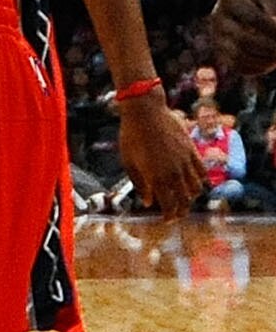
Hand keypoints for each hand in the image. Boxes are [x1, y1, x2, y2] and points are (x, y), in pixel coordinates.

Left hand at [118, 89, 205, 214]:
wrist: (145, 111)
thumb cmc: (131, 135)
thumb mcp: (128, 161)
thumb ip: (139, 183)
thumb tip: (148, 201)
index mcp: (157, 177)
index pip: (169, 205)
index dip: (170, 216)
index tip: (167, 220)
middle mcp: (174, 172)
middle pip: (185, 200)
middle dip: (182, 211)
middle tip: (177, 215)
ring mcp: (185, 161)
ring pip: (196, 188)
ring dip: (192, 197)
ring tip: (185, 199)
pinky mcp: (192, 150)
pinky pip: (202, 171)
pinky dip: (201, 181)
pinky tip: (196, 183)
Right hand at [211, 0, 275, 80]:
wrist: (242, 5)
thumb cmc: (262, 1)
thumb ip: (274, 12)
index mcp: (230, 0)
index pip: (254, 19)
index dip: (274, 30)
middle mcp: (218, 19)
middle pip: (243, 40)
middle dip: (270, 47)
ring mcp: (217, 37)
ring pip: (239, 57)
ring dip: (265, 60)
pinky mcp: (221, 54)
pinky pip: (239, 67)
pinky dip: (259, 67)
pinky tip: (272, 61)